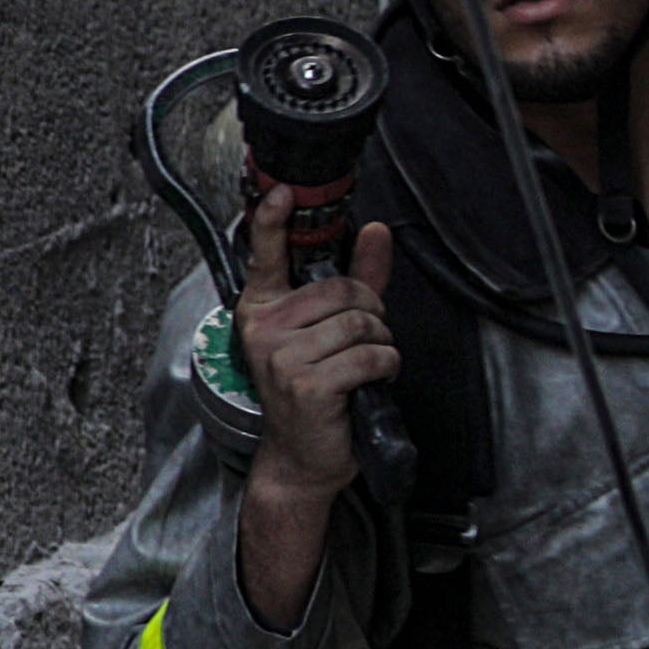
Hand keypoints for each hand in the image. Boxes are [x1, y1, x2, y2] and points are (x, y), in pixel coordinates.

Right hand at [231, 184, 396, 622]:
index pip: (266, 254)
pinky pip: (369, 355)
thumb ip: (358, 279)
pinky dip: (384, 367)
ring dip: (380, 345)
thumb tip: (375, 231)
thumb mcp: (335, 331)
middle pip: (343, 290)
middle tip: (363, 342)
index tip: (283, 191)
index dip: (275, 220)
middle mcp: (264, 328)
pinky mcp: (305, 383)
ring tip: (363, 366)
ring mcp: (280, 356)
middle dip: (372, 314)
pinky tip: (369, 382)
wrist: (303, 457)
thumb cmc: (316, 392)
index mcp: (263, 309)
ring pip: (361, 324)